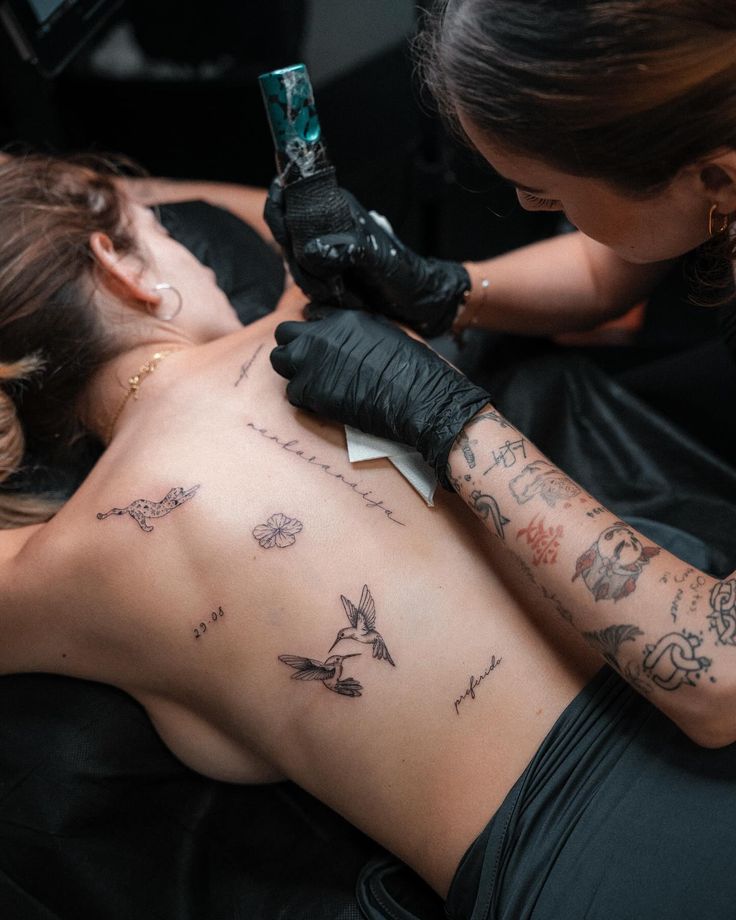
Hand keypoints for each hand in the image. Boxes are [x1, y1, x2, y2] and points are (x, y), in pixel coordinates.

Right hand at [264, 180, 469, 336]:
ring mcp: (322, 246)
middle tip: (326, 283)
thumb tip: (313, 250)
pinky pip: (303, 278)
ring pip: (293, 260)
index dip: (278, 213)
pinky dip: (314, 291)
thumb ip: (351, 250)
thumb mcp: (381, 261)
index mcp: (336, 208)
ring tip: (338, 293)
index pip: (289, 195)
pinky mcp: (323, 269)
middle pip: (286, 234)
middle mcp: (325, 223)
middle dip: (298, 263)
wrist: (418, 302)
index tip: (285, 240)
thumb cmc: (406, 277)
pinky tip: (335, 298)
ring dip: (309, 281)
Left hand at [270, 311, 489, 488]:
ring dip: (293, 372)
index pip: (311, 314)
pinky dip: (304, 399)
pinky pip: (292, 393)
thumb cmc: (415, 370)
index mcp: (344, 317)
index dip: (314, 331)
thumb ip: (360, 332)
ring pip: (280, 361)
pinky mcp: (310, 390)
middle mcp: (322, 334)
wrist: (420, 398)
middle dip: (293, 348)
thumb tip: (349, 341)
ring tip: (314, 385)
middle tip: (310, 365)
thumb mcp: (388, 334)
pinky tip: (324, 404)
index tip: (321, 345)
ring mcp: (312, 361)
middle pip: (285, 333)